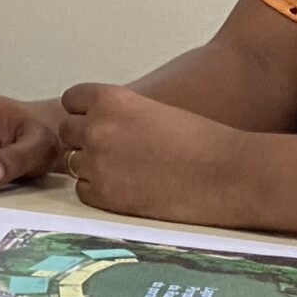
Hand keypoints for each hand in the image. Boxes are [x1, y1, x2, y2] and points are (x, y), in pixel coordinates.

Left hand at [58, 83, 257, 225]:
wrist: (228, 174)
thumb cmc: (202, 141)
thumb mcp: (153, 109)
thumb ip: (120, 112)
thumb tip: (96, 123)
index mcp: (110, 100)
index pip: (72, 100)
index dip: (85, 112)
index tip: (100, 121)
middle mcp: (97, 128)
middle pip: (67, 132)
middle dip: (86, 140)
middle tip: (116, 151)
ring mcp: (97, 163)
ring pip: (74, 163)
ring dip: (93, 167)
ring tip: (129, 171)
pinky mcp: (104, 196)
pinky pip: (84, 191)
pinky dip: (101, 192)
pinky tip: (130, 189)